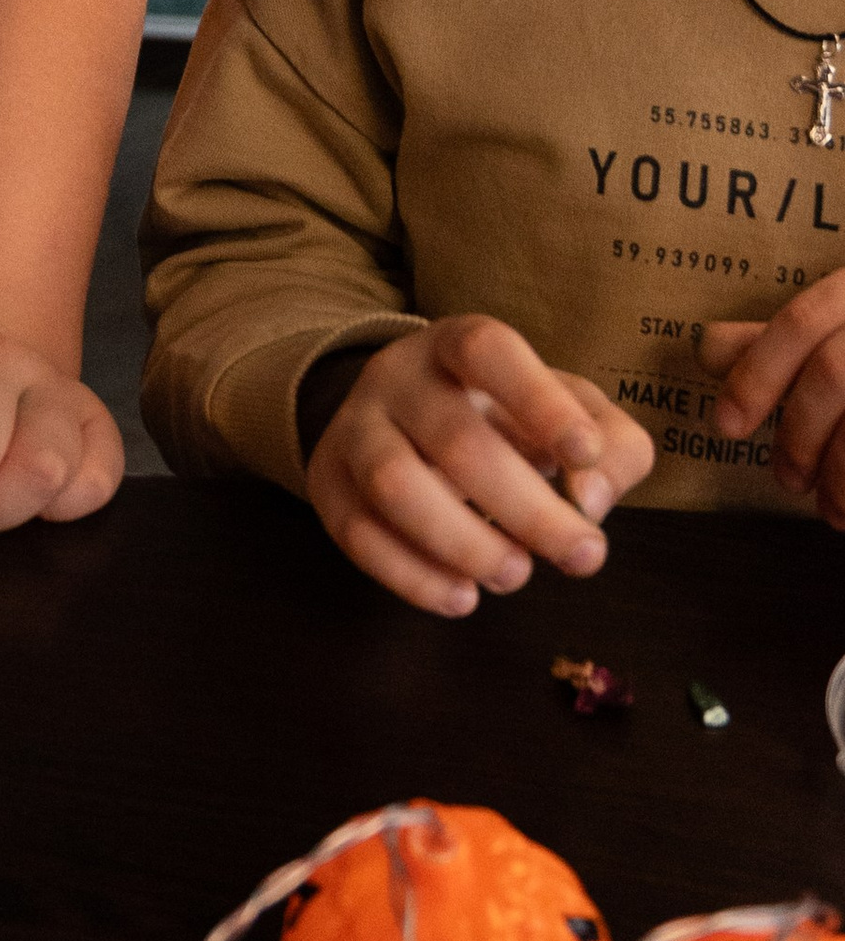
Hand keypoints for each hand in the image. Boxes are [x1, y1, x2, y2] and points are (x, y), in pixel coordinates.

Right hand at [306, 317, 653, 617]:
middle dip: (528, 510)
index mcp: (457, 343)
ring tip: (516, 574)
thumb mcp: (570, 413)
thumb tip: (591, 500)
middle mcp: (396, 375)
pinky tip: (463, 597)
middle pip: (454, 438)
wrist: (404, 419)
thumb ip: (613, 446)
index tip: (584, 453)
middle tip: (584, 556)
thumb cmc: (505, 418)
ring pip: (394, 485)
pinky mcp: (327, 482)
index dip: (538, 401)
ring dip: (466, 544)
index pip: (487, 351)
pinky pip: (357, 534)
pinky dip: (414, 577)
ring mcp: (354, 427)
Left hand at [705, 278, 844, 512]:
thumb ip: (775, 340)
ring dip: (842, 476)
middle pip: (834, 374)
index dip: (757, 374)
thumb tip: (708, 352)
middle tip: (786, 479)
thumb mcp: (838, 325)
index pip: (801, 322)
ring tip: (829, 509)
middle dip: (800, 434)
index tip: (725, 425)